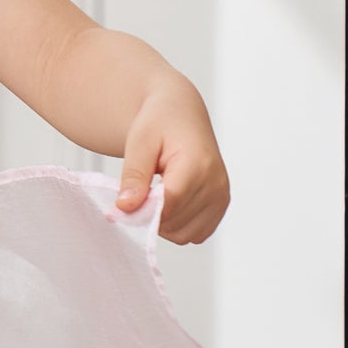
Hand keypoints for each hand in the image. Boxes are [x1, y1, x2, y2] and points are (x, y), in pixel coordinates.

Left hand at [115, 77, 229, 243]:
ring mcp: (221, 196)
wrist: (181, 113)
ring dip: (164, 223)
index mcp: (198, 164)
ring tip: (156, 194)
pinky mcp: (221, 205)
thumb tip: (125, 207)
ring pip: (184, 235)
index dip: (143, 210)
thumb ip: (134, 176)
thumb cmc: (160, 122)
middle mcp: (216, 183)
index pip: (168, 205)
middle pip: (175, 223)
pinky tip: (170, 202)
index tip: (126, 202)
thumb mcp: (139, 142)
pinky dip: (178, 225)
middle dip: (151, 215)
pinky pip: (195, 234)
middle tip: (140, 192)